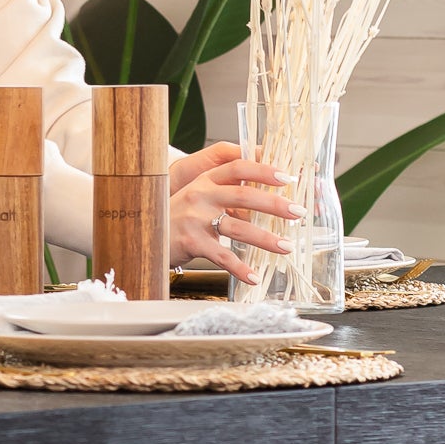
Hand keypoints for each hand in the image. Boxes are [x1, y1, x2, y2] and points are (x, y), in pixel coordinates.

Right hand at [168, 142, 298, 279]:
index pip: (238, 167)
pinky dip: (240, 268)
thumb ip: (227, 191)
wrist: (146, 236)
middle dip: (274, 204)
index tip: (288, 177)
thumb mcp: (200, 196)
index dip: (264, 171)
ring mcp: (195, 219)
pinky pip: (221, 255)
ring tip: (286, 247)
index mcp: (206, 179)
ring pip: (237, 227)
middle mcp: (201, 195)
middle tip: (298, 212)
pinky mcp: (191, 242)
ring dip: (265, 238)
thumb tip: (269, 195)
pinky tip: (253, 276)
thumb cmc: (180, 217)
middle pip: (243, 195)